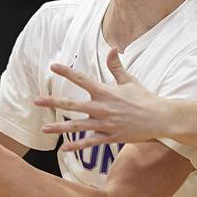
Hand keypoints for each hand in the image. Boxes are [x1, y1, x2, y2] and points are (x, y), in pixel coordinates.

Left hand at [36, 49, 171, 150]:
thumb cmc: (144, 98)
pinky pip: (91, 142)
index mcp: (106, 92)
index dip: (67, 72)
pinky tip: (64, 149)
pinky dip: (77, 146)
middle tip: (36, 100)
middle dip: (53, 102)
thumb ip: (116, 66)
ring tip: (44, 129)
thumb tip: (112, 47)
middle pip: (73, 105)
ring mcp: (106, 124)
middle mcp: (103, 108)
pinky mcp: (111, 137)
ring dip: (60, 128)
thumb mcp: (130, 81)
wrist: (160, 119)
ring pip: (78, 127)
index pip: (82, 80)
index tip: (53, 66)